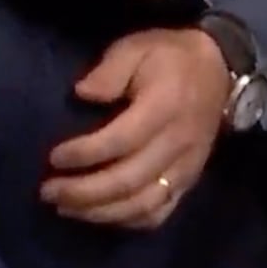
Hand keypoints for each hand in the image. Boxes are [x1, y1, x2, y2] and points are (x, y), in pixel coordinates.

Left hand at [41, 28, 230, 229]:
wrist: (219, 70)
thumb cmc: (167, 57)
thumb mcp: (136, 47)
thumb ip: (110, 70)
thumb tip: (82, 93)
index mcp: (164, 107)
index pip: (121, 140)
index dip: (85, 154)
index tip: (53, 158)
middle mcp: (178, 142)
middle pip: (129, 180)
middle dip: (83, 192)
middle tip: (47, 192)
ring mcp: (186, 166)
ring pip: (143, 203)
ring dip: (100, 212)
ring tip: (64, 208)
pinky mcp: (189, 180)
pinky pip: (160, 211)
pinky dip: (128, 220)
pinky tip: (98, 216)